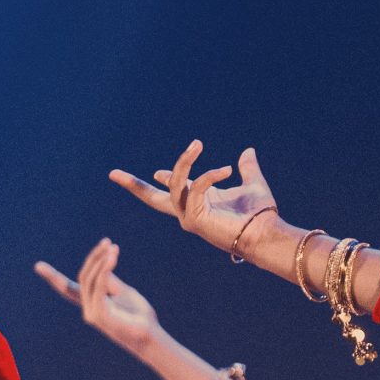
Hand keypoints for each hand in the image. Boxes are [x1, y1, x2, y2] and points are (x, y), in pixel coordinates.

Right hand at [35, 239, 160, 354]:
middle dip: (94, 258)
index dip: (54, 278)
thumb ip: (110, 280)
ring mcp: (92, 313)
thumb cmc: (139, 317)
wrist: (151, 337)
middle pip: (83, 277)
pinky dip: (105, 270)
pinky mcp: (100, 314)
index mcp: (91, 304)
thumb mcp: (123, 292)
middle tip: (107, 242)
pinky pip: (98, 287)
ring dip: (102, 261)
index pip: (69, 289)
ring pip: (90, 280)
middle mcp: (88, 308)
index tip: (38, 266)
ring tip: (113, 248)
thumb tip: (102, 263)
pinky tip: (112, 258)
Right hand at [110, 141, 276, 252]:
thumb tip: (248, 151)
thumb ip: (247, 168)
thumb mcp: (252, 185)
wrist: (268, 235)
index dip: (164, 178)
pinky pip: (194, 189)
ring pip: (173, 185)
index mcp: (199, 203)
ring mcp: (189, 218)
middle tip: (112, 173)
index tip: (156, 173)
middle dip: (133, 185)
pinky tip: (226, 169)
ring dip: (183, 162)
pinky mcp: (194, 220)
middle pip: (153, 199)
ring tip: (197, 144)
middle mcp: (189, 212)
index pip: (173, 191)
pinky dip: (209, 176)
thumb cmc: (262, 216)